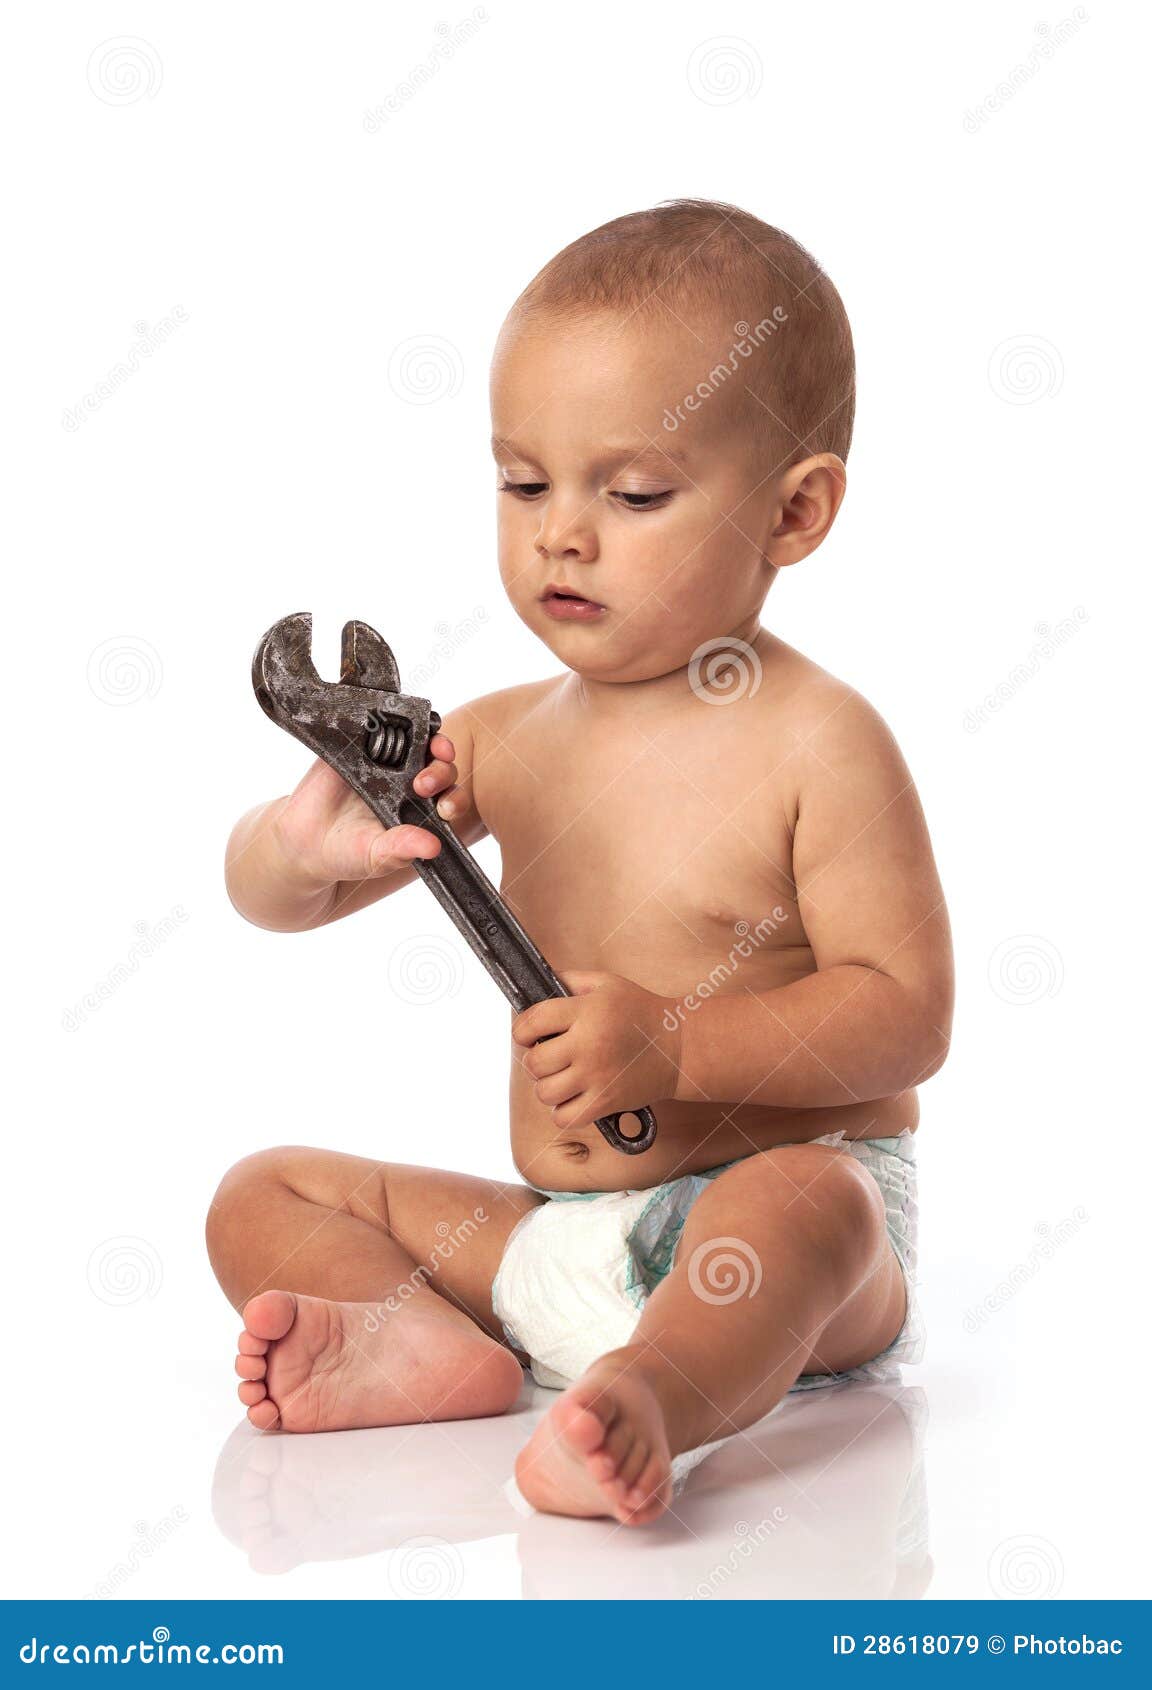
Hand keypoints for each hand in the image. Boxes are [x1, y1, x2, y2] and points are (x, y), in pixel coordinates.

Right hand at [272, 733, 459, 886]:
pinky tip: (382, 725)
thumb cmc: (349, 852)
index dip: (453, 796)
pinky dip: (380, 720)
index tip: (446, 806)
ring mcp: (385, 759)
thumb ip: (403, 849)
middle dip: (440, 768)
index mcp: (421, 807)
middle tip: (424, 783)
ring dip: (422, 735)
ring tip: (417, 744)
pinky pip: (373, 726)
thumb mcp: (377, 856)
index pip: (449, 795)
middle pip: (438, 762)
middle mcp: (409, 779)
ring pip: (415, 737)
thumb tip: (433, 848)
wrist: (305, 842)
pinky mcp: (357, 745)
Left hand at [512, 970, 682, 1131]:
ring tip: (562, 1076)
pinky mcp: (605, 1103)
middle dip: (536, 1058)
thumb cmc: (641, 1012)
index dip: (522, 1029)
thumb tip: (539, 984)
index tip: (528, 1032)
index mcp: (586, 1012)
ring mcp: (596, 1077)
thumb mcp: (606, 983)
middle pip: (534, 1062)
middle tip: (550, 1054)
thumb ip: (569, 981)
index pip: (532, 1022)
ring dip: (548, 1085)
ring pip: (545, 1093)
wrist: (679, 1046)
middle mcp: (588, 1045)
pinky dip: (562, 1111)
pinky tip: (572, 1096)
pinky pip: (564, 1118)